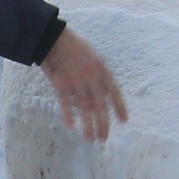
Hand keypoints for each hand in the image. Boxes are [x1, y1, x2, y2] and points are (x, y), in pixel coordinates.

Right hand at [40, 28, 126, 142]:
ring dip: (88, 125)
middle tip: (104, 139)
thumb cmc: (75, 47)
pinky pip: (66, 103)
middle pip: (100, 106)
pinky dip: (68, 115)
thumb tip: (102, 95)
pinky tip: (72, 127)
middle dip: (103, 124)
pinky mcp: (62, 85)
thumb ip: (99, 75)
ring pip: (85, 108)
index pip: (114, 92)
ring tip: (91, 139)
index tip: (124, 121)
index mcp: (102, 70)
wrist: (54, 39)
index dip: (120, 107)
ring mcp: (77, 83)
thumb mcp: (94, 57)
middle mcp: (92, 78)